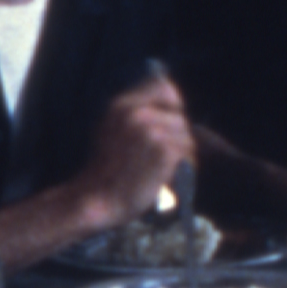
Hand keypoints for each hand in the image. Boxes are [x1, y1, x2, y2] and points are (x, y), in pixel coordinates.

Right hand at [83, 73, 196, 222]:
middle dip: (176, 137)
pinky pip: (187, 153)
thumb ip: (135, 112)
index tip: (170, 121)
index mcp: (122, 105)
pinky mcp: (165, 150)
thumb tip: (171, 96)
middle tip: (161, 157)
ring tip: (162, 168)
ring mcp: (152, 131)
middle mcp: (137, 113)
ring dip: (181, 153)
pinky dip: (183, 166)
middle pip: (179, 117)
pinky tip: (167, 176)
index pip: (164, 88)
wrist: (98, 199)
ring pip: (186, 136)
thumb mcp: (109, 129)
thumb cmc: (105, 169)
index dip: (173, 105)